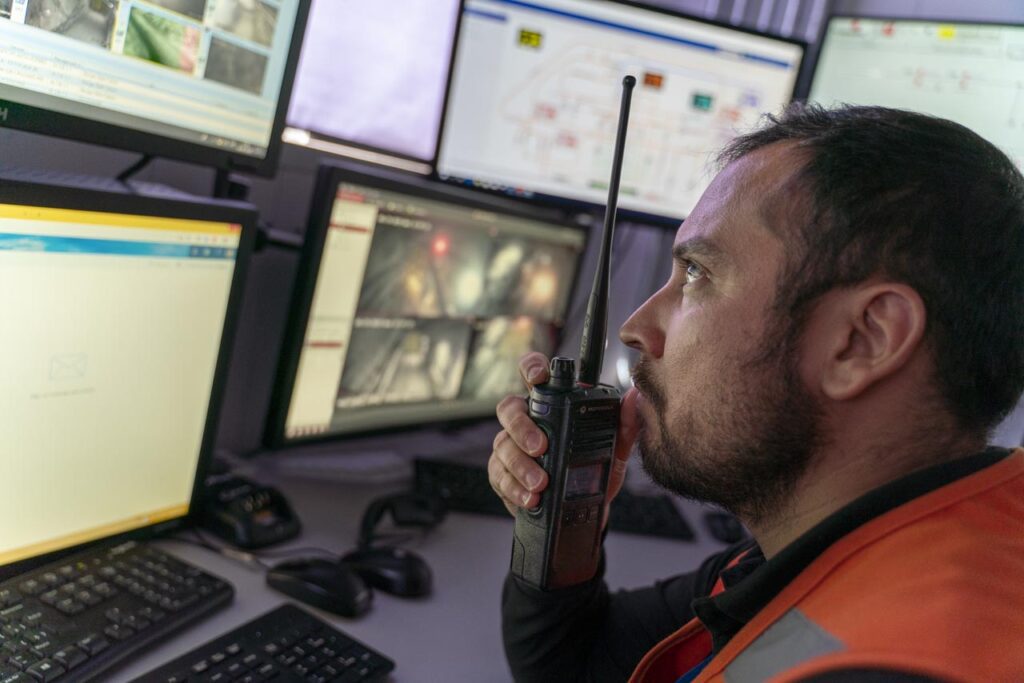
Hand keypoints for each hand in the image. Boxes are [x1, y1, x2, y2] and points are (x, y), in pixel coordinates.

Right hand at [488, 352, 641, 518]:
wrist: (581, 512)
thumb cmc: (592, 471)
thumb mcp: (614, 450)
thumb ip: (623, 425)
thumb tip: (634, 397)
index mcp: (551, 407)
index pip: (533, 375)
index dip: (532, 368)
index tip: (539, 377)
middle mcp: (526, 421)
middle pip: (509, 409)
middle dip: (522, 427)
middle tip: (542, 447)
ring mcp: (510, 446)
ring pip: (502, 444)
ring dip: (521, 465)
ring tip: (541, 483)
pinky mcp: (502, 473)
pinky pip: (499, 474)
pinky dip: (514, 487)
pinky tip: (530, 497)